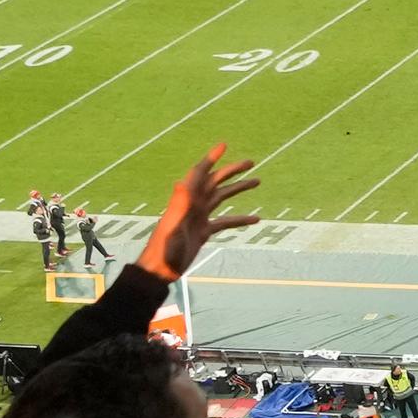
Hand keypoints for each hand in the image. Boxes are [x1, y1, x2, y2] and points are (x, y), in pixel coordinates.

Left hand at [134, 144, 262, 278]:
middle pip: (215, 182)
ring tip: (257, 181)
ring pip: (221, 198)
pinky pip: (225, 221)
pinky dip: (240, 219)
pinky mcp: (203, 232)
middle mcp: (193, 205)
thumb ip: (177, 206)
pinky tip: (256, 219)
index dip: (211, 159)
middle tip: (251, 162)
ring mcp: (198, 218)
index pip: (199, 174)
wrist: (160, 271)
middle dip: (232, 170)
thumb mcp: (172, 227)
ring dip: (238, 188)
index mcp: (185, 201)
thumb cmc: (163, 251)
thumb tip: (181, 182)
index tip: (224, 145)